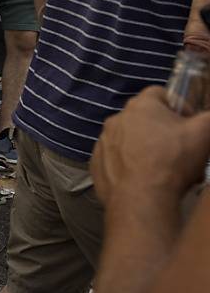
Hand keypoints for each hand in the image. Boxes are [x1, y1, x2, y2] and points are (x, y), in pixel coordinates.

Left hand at [91, 86, 209, 203]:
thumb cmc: (173, 160)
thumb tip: (207, 118)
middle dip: (163, 130)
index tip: (190, 123)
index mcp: (139, 106)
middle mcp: (115, 120)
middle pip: (144, 119)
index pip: (159, 93)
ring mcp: (102, 143)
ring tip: (164, 167)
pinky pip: (116, 159)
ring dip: (145, 148)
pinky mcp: (95, 165)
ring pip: (129, 140)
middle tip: (180, 149)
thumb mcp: (204, 132)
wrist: (140, 199)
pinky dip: (128, 165)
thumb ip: (209, 117)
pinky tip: (143, 179)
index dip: (179, 105)